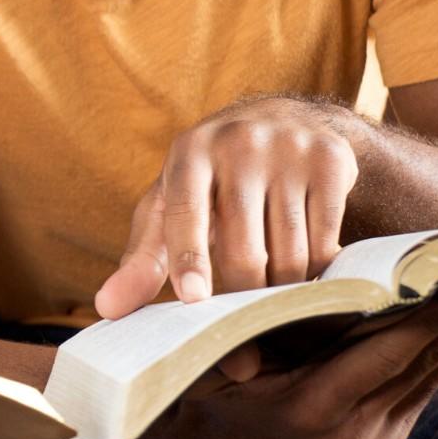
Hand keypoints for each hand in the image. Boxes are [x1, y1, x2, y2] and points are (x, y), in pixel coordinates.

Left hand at [96, 96, 362, 319]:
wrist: (284, 119)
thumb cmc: (211, 178)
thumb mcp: (169, 204)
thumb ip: (142, 257)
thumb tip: (107, 309)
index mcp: (189, 153)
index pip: (186, 213)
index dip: (189, 258)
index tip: (193, 299)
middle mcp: (237, 144)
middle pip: (243, 249)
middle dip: (242, 294)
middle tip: (241, 320)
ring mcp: (287, 150)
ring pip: (290, 254)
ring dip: (283, 288)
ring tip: (273, 287)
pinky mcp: (331, 161)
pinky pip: (327, 243)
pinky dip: (317, 270)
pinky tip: (308, 267)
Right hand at [139, 276, 437, 438]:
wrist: (213, 435)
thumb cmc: (210, 378)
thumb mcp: (223, 349)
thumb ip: (259, 332)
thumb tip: (309, 298)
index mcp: (311, 409)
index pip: (381, 357)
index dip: (427, 323)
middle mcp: (351, 432)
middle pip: (420, 364)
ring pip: (430, 375)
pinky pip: (422, 386)